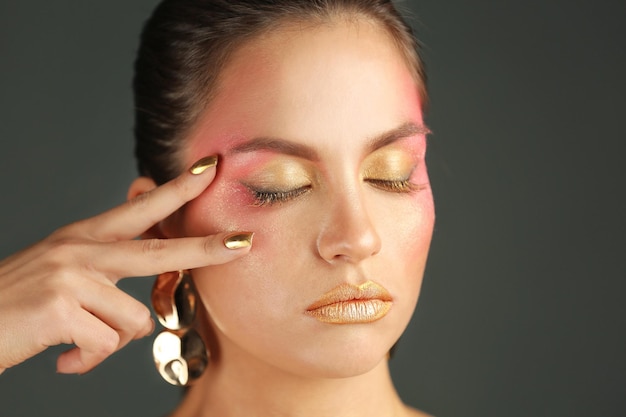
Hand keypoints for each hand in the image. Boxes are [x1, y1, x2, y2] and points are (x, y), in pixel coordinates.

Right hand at [0, 156, 249, 374]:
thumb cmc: (19, 306)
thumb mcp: (63, 276)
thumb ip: (106, 277)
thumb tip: (145, 311)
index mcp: (84, 238)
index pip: (141, 208)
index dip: (179, 189)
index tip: (211, 169)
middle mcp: (80, 250)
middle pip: (160, 250)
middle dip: (207, 249)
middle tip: (246, 243)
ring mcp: (70, 276)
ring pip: (133, 322)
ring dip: (108, 343)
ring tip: (77, 342)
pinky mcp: (59, 307)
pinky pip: (105, 346)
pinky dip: (86, 362)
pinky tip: (63, 356)